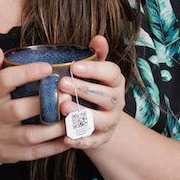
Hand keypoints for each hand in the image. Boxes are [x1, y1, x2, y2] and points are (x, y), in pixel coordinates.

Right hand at [0, 46, 70, 168]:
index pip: (4, 81)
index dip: (26, 73)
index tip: (48, 67)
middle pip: (18, 110)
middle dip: (44, 102)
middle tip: (67, 93)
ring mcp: (3, 138)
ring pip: (31, 135)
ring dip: (54, 127)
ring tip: (72, 115)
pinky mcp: (13, 154)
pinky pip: (37, 152)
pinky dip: (55, 147)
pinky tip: (70, 136)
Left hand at [57, 35, 125, 150]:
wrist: (97, 120)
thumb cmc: (91, 87)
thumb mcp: (93, 70)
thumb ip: (96, 54)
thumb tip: (98, 37)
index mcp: (115, 82)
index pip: (112, 73)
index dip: (95, 69)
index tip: (74, 66)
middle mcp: (116, 102)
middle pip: (106, 96)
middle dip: (84, 90)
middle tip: (62, 84)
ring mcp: (110, 122)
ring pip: (101, 120)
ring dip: (82, 114)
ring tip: (63, 107)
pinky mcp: (101, 139)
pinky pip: (92, 141)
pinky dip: (80, 140)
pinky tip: (65, 136)